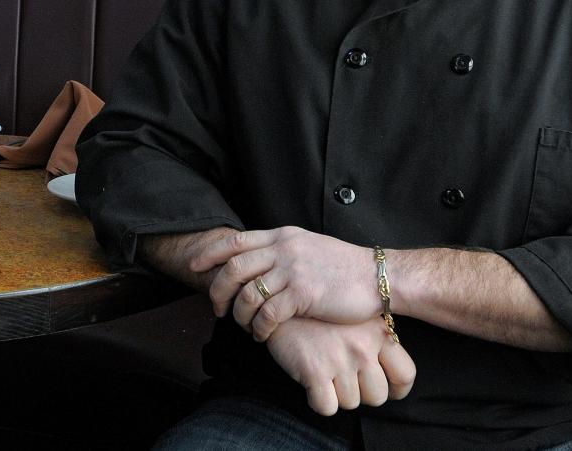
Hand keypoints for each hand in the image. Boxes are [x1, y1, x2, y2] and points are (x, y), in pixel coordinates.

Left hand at [190, 226, 377, 339]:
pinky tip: (262, 335)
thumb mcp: (308, 246)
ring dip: (239, 316)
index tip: (196, 266)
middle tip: (218, 309)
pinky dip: (259, 328)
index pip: (237, 241)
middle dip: (218, 291)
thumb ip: (282, 250)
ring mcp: (293, 270)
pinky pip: (267, 314)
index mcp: (283, 236)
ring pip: (247, 294)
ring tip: (245, 327)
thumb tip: (255, 261)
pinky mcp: (303, 294)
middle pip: (234, 268)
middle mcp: (284, 249)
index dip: (212, 254)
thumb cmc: (343, 266)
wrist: (375, 276)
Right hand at [266, 316, 414, 415]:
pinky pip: (327, 407)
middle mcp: (363, 347)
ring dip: (337, 394)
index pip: (405, 374)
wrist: (280, 299)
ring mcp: (340, 360)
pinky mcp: (315, 371)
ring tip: (325, 371)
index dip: (396, 388)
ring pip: (350, 403)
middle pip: (377, 396)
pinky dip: (318, 400)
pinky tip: (311, 381)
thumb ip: (374, 339)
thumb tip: (386, 371)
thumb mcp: (354, 316)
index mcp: (377, 332)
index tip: (385, 388)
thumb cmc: (318, 311)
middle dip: (361, 393)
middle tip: (345, 377)